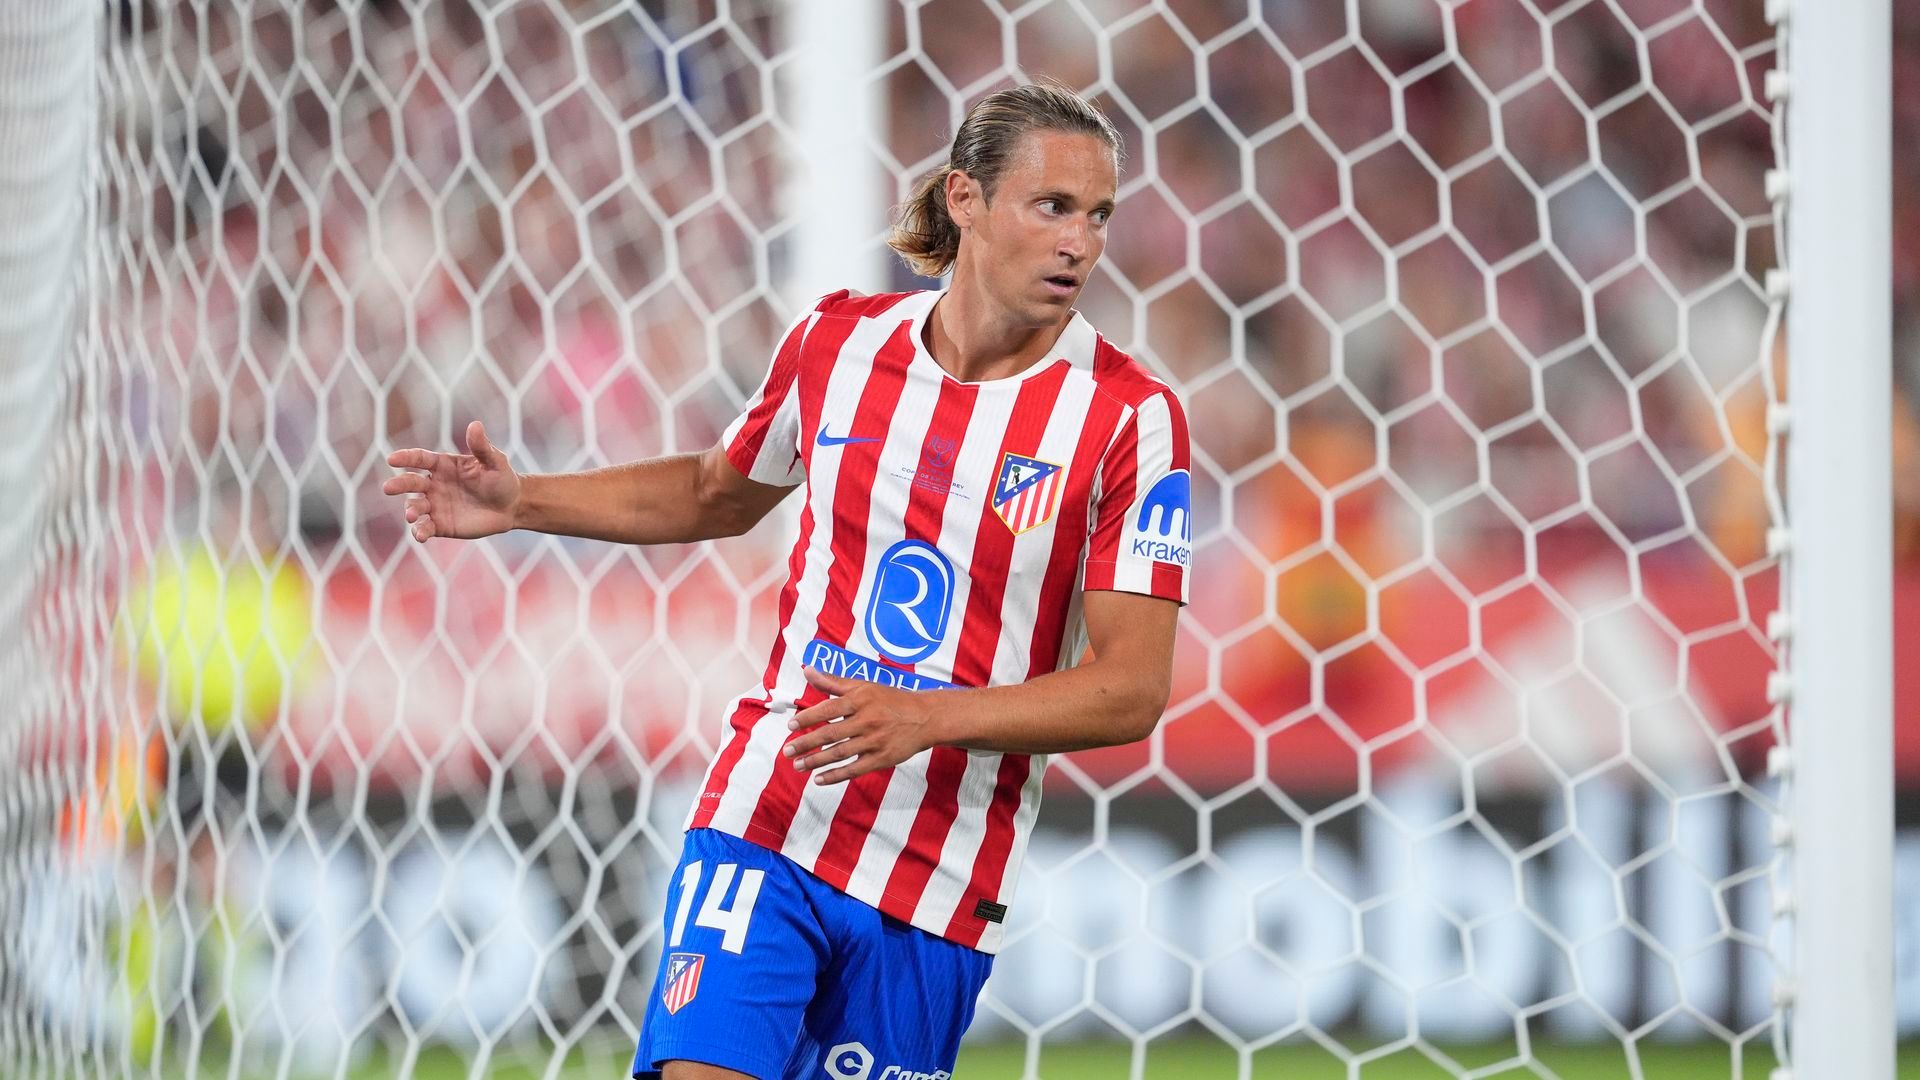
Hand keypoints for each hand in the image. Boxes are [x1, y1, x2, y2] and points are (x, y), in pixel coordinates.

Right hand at [382, 420, 521, 541]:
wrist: (511, 506)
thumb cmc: (501, 479)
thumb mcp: (494, 461)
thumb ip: (482, 447)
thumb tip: (475, 425)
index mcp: (442, 465)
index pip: (419, 459)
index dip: (405, 458)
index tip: (392, 459)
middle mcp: (434, 484)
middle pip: (411, 483)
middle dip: (399, 485)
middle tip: (388, 488)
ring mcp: (435, 505)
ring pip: (415, 507)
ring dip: (410, 510)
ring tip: (412, 515)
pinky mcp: (440, 524)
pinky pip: (425, 527)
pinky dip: (419, 531)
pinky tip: (420, 535)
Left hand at [784, 667, 940, 784]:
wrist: (925, 717)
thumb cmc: (890, 700)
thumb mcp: (864, 686)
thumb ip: (833, 682)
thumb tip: (807, 670)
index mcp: (861, 699)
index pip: (828, 709)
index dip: (808, 718)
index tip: (790, 726)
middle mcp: (867, 720)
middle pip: (830, 733)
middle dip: (806, 743)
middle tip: (787, 751)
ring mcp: (875, 741)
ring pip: (840, 753)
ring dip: (816, 761)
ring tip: (798, 765)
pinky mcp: (882, 758)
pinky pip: (854, 769)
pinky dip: (835, 775)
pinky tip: (819, 779)